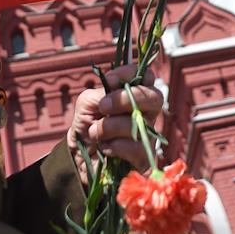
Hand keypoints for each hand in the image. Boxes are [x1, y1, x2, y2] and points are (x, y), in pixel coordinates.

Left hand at [66, 64, 163, 185]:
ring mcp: (149, 136)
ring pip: (139, 124)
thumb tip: (113, 85)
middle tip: (103, 106)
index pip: (146, 75)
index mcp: (135, 95)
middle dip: (125, 100)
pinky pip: (136, 147)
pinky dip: (115, 146)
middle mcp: (147, 113)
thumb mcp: (88, 103)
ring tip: (94, 132)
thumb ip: (102, 92)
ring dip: (110, 127)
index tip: (109, 80)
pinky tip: (105, 148)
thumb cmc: (87, 126)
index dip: (129, 74)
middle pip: (154, 98)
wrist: (79, 159)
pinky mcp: (145, 157)